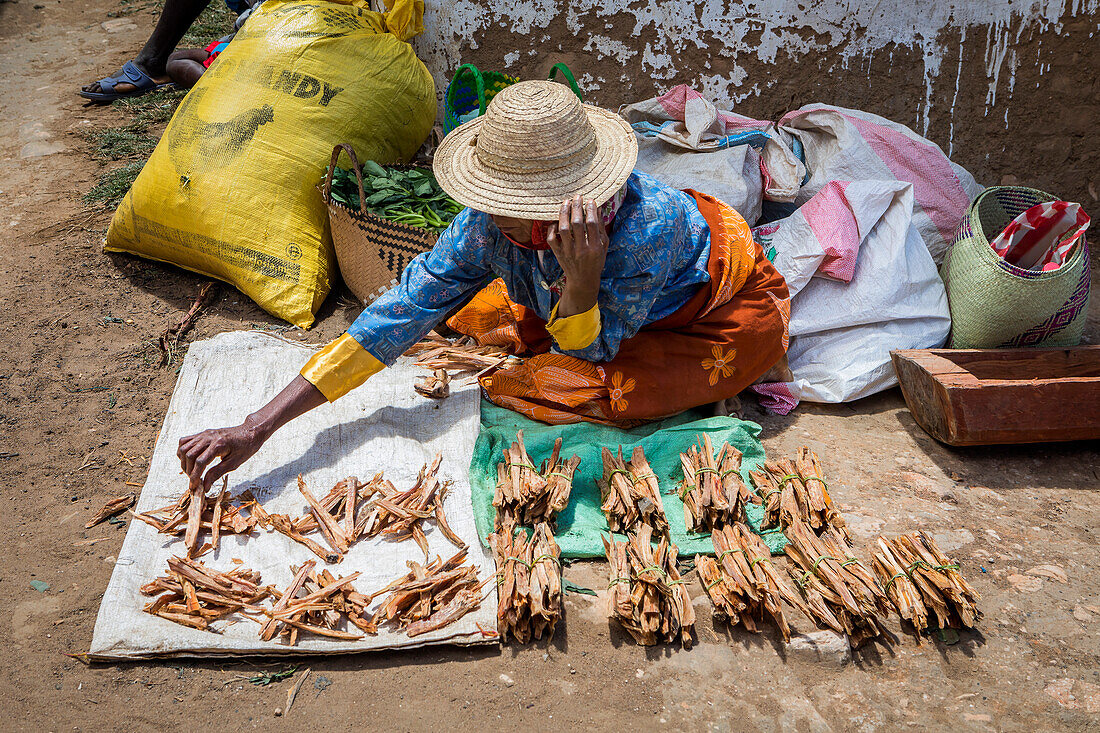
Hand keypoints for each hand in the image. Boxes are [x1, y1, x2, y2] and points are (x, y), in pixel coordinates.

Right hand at [177, 419, 267, 490]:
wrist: (250, 432)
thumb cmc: (245, 447)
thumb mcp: (234, 463)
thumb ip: (217, 473)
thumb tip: (205, 487)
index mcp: (219, 444)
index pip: (200, 462)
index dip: (194, 476)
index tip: (193, 487)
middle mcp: (209, 437)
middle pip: (189, 455)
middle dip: (188, 470)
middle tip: (194, 480)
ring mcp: (204, 434)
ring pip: (184, 447)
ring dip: (183, 462)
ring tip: (191, 471)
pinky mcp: (203, 433)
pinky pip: (185, 441)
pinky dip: (182, 451)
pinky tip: (188, 460)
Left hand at [546, 195, 607, 316]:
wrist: (583, 281)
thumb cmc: (595, 261)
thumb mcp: (603, 246)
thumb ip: (601, 228)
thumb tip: (598, 208)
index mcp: (594, 247)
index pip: (592, 224)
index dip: (590, 210)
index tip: (590, 200)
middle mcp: (581, 249)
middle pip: (577, 223)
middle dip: (576, 207)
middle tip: (577, 197)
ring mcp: (568, 252)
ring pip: (563, 229)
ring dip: (564, 213)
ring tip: (566, 202)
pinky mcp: (558, 254)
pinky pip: (551, 239)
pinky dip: (552, 228)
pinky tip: (556, 221)